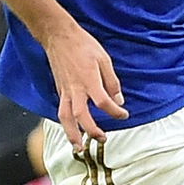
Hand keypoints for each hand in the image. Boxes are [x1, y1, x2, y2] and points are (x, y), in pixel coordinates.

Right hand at [42, 20, 124, 150]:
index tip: (124, 114)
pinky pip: (60, 111)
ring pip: (65, 118)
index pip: (103, 103)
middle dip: (91, 131)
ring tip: (78, 147)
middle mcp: (74, 89)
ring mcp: (64, 90)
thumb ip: (112, 82)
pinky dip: (65, 123)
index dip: (115, 112)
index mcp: (89, 80)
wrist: (59, 37)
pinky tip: (71, 130)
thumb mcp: (104, 60)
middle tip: (102, 139)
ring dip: (71, 134)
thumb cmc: (83, 46)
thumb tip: (119, 100)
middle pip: (81, 116)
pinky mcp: (59, 90)